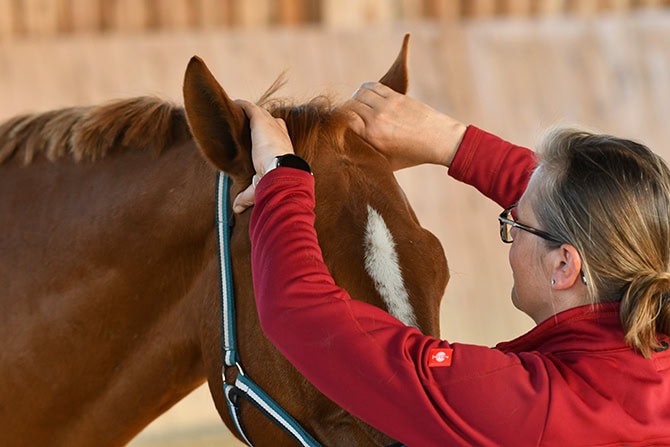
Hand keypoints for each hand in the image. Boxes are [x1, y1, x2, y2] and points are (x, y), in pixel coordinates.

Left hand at [233, 100, 294, 213]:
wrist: (282, 172)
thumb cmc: (276, 181)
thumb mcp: (261, 187)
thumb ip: (248, 195)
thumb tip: (237, 208)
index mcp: (284, 149)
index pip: (279, 136)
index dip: (271, 134)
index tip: (260, 137)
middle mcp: (280, 135)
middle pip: (271, 122)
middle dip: (260, 122)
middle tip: (247, 123)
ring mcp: (271, 126)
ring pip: (260, 113)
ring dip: (250, 112)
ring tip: (237, 109)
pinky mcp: (261, 121)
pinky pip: (251, 108)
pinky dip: (243, 105)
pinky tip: (234, 102)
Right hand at [347, 82, 466, 169]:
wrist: (440, 140)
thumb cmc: (412, 155)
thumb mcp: (386, 161)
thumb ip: (367, 154)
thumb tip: (348, 151)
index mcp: (372, 136)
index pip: (344, 120)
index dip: (339, 122)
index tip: (339, 126)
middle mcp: (377, 118)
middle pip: (349, 106)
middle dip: (346, 111)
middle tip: (348, 117)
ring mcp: (387, 105)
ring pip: (359, 93)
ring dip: (355, 99)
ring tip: (358, 107)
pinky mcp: (396, 96)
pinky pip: (372, 86)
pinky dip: (365, 90)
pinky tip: (367, 97)